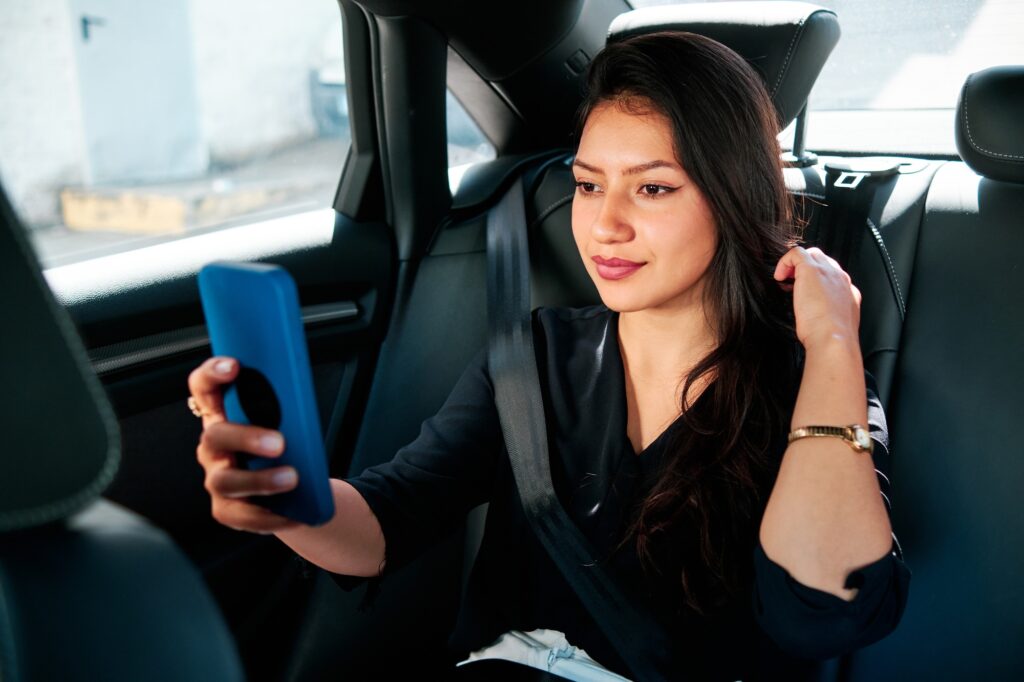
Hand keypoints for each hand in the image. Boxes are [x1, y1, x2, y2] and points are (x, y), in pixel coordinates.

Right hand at [188, 356, 300, 533]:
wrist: (297, 490)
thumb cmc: (287, 444)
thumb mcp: (286, 419)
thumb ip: (286, 405)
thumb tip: (303, 393)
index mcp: (222, 415)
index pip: (204, 388)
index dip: (212, 374)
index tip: (234, 366)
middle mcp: (213, 445)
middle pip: (216, 435)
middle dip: (246, 436)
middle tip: (280, 442)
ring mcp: (216, 477)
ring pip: (226, 479)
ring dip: (260, 479)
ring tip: (292, 478)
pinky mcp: (226, 508)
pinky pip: (241, 515)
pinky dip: (268, 515)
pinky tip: (292, 514)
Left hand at [774, 246, 861, 351]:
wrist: (834, 338)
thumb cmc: (830, 338)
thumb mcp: (834, 325)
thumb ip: (828, 315)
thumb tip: (815, 316)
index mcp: (848, 292)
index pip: (833, 277)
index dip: (817, 281)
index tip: (804, 293)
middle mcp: (841, 279)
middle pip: (823, 261)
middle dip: (806, 269)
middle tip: (792, 284)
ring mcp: (828, 272)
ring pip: (812, 254)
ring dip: (796, 265)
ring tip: (786, 281)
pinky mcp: (812, 270)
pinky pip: (796, 253)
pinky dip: (785, 262)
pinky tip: (780, 277)